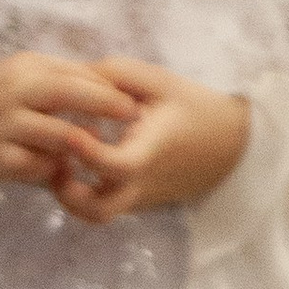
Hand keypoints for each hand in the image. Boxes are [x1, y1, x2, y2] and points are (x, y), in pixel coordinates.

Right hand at [0, 52, 138, 190]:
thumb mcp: (21, 73)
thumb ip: (61, 77)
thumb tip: (111, 86)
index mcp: (25, 69)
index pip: (79, 74)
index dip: (112, 89)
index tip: (137, 102)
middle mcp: (15, 93)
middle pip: (73, 96)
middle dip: (109, 107)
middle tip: (135, 121)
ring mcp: (5, 127)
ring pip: (62, 137)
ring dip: (86, 145)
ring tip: (98, 150)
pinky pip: (41, 167)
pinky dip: (57, 169)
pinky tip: (61, 170)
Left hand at [50, 56, 249, 221]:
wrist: (232, 143)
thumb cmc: (194, 107)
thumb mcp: (159, 81)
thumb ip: (114, 73)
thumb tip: (70, 74)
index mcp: (151, 152)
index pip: (117, 166)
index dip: (88, 153)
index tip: (70, 132)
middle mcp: (142, 182)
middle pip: (99, 211)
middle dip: (67, 194)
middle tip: (56, 161)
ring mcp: (139, 196)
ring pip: (97, 215)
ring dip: (72, 197)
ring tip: (63, 165)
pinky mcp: (137, 200)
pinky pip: (105, 206)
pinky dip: (84, 192)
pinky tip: (77, 162)